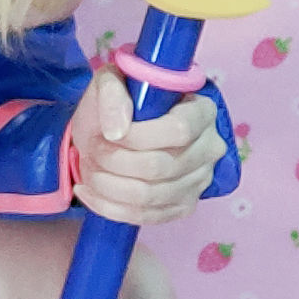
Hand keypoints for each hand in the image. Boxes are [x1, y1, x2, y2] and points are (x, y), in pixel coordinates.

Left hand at [69, 65, 226, 226]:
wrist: (112, 132)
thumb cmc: (117, 103)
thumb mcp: (109, 82)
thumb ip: (112, 94)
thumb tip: (117, 129)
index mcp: (202, 111)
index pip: (179, 130)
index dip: (138, 136)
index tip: (108, 133)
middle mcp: (210, 148)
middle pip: (160, 167)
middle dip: (113, 160)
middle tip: (90, 148)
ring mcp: (199, 181)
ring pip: (149, 195)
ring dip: (107, 183)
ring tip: (88, 166)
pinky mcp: (183, 206)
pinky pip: (144, 216)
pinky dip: (108, 206)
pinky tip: (88, 190)